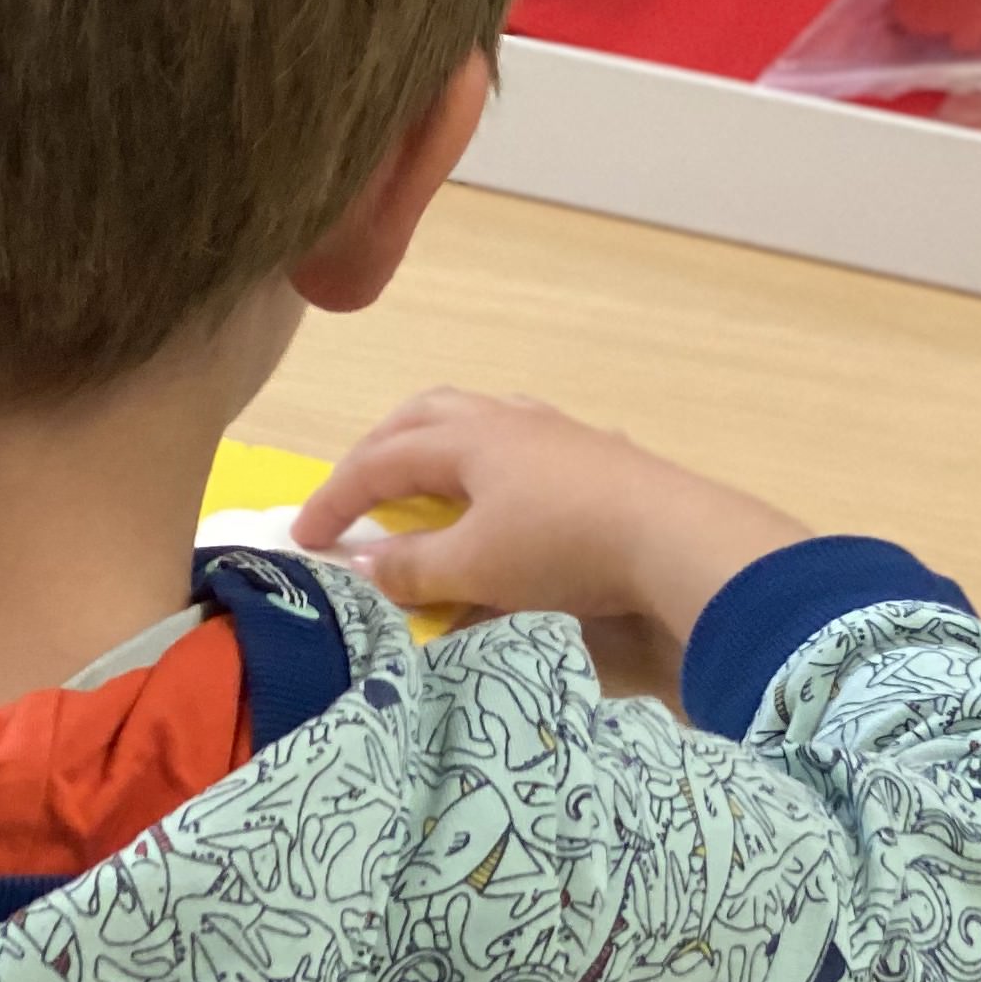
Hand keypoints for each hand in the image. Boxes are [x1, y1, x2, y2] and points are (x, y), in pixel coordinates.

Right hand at [293, 390, 806, 642]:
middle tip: (356, 488)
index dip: (335, 499)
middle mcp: (507, 419)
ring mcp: (557, 432)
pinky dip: (491, 461)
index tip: (305, 540)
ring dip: (438, 443)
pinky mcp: (597, 455)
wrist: (675, 539)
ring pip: (479, 418)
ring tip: (425, 477)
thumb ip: (411, 567)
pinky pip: (523, 441)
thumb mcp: (475, 566)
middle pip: (425, 414)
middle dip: (380, 447)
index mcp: (466, 436)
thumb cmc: (563, 548)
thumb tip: (360, 563)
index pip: (379, 460)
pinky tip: (505, 490)